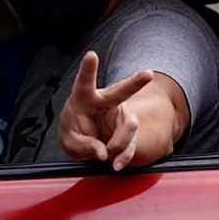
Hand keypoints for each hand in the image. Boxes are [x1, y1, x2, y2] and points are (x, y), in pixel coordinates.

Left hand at [59, 50, 154, 170]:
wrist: (88, 139)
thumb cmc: (75, 130)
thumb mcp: (69, 141)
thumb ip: (83, 146)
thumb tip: (103, 153)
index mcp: (85, 98)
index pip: (85, 82)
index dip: (88, 69)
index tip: (91, 55)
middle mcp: (106, 102)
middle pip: (122, 91)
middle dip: (135, 82)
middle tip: (148, 74)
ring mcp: (121, 115)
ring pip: (129, 126)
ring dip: (117, 144)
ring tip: (105, 155)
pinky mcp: (129, 131)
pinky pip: (131, 144)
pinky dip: (123, 157)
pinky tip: (117, 164)